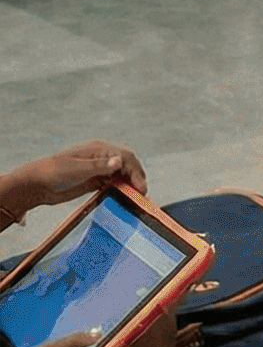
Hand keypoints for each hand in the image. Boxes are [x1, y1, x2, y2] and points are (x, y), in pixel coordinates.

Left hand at [0, 140, 147, 228]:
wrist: (36, 184)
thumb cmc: (53, 172)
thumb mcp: (76, 169)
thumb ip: (99, 166)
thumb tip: (119, 161)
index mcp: (98, 149)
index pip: (125, 157)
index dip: (136, 171)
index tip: (140, 187)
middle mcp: (101, 158)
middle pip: (127, 164)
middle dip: (137, 177)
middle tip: (142, 193)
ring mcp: (98, 169)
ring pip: (122, 174)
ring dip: (130, 184)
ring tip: (137, 197)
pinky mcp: (93, 181)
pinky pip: (113, 183)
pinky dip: (121, 189)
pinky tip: (125, 197)